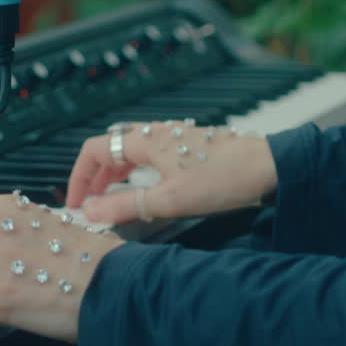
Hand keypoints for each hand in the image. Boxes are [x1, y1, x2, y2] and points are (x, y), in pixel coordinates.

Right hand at [66, 120, 277, 224]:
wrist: (270, 165)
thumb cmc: (223, 179)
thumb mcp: (169, 200)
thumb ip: (126, 206)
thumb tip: (90, 212)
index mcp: (146, 140)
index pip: (95, 150)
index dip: (79, 177)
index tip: (76, 203)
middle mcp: (157, 133)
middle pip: (111, 149)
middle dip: (95, 177)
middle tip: (90, 205)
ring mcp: (175, 137)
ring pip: (132, 152)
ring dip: (116, 174)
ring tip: (112, 200)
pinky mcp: (190, 146)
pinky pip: (151, 154)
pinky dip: (137, 172)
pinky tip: (146, 189)